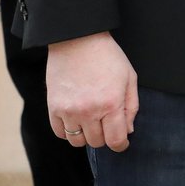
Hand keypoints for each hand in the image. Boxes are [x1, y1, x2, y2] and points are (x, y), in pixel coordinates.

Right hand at [47, 32, 137, 151]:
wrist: (78, 41)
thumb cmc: (108, 57)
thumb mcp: (129, 77)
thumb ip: (131, 106)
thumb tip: (128, 130)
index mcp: (111, 103)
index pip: (115, 140)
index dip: (121, 145)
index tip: (122, 143)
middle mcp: (89, 111)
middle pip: (97, 142)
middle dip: (105, 137)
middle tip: (107, 124)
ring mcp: (69, 111)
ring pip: (77, 141)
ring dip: (87, 136)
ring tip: (92, 122)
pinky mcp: (53, 108)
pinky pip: (60, 133)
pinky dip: (69, 132)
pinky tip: (76, 120)